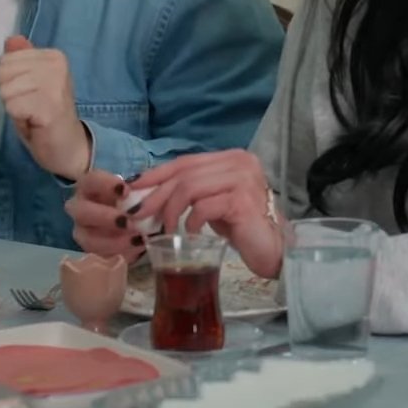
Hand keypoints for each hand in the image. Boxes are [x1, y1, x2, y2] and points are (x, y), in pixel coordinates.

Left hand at [0, 35, 90, 178]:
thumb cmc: (47, 115)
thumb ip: (22, 60)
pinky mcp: (49, 106)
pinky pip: (12, 107)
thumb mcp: (31, 83)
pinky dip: (19, 119)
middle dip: (10, 94)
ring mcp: (55, 85)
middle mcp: (57, 65)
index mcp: (54, 56)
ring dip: (15, 107)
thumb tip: (11, 39)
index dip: (11, 82)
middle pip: (2, 72)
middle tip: (30, 105)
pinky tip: (36, 122)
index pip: (5, 60)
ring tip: (33, 114)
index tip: (31, 94)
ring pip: (5, 90)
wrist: (69, 147)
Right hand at [65, 170, 147, 264]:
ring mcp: (84, 231)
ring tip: (139, 239)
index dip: (105, 184)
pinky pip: (100, 256)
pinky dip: (120, 253)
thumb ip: (146, 182)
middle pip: (81, 211)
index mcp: (91, 186)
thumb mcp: (144, 186)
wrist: (142, 220)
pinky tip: (138, 249)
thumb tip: (143, 183)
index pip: (90, 180)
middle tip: (128, 222)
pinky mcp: (93, 251)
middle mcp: (81, 207)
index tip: (126, 191)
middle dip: (105, 217)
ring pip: (88, 239)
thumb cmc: (140, 197)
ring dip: (113, 241)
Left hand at [130, 151, 285, 278]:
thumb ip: (191, 192)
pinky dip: (190, 222)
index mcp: (232, 158)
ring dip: (170, 210)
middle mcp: (240, 162)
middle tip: (138, 214)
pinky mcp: (242, 200)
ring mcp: (243, 179)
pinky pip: (202, 207)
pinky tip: (188, 234)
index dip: (156, 174)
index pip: (186, 161)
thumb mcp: (212, 203)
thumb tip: (147, 192)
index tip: (133, 188)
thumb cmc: (242, 227)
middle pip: (185, 173)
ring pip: (190, 187)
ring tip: (164, 230)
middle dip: (156, 194)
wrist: (274, 249)